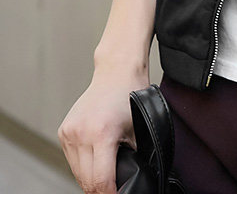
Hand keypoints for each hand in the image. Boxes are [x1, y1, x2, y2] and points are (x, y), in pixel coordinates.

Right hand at [57, 63, 149, 192]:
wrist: (116, 73)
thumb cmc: (130, 98)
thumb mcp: (139, 130)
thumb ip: (134, 156)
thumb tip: (131, 179)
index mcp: (102, 134)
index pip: (100, 180)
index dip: (110, 195)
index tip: (118, 198)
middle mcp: (81, 133)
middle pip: (86, 180)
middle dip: (100, 191)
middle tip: (113, 192)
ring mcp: (69, 132)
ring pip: (77, 173)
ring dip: (89, 180)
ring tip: (104, 179)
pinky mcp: (63, 131)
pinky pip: (71, 160)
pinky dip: (82, 167)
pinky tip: (93, 163)